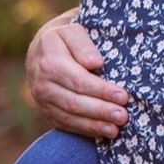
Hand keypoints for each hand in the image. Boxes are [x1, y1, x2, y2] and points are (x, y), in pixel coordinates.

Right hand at [26, 11, 128, 138]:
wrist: (41, 49)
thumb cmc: (65, 37)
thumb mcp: (72, 31)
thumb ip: (83, 45)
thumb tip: (95, 63)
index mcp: (49, 63)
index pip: (79, 81)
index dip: (102, 91)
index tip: (123, 96)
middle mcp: (42, 85)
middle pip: (74, 102)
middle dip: (101, 111)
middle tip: (123, 116)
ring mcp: (42, 101)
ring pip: (69, 117)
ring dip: (94, 125)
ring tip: (115, 129)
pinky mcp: (46, 111)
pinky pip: (65, 124)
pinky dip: (84, 130)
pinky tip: (102, 133)